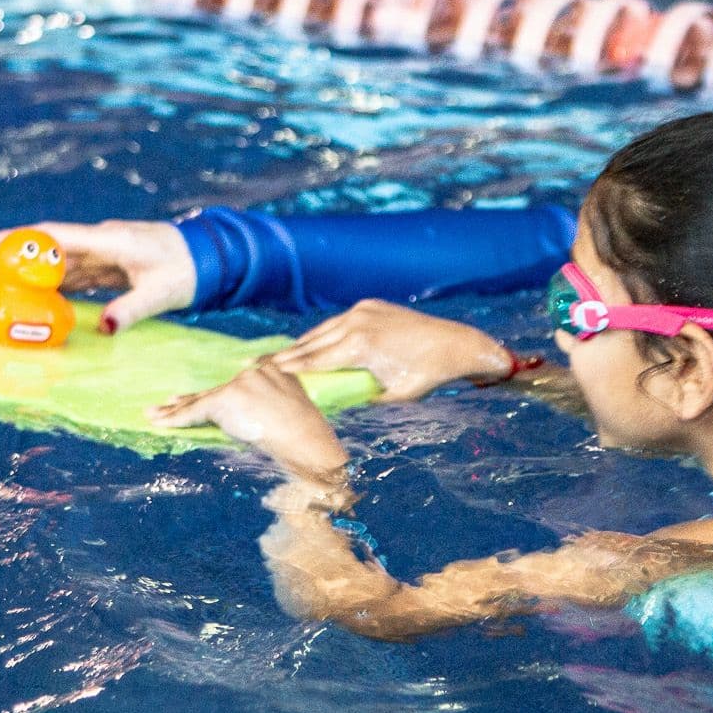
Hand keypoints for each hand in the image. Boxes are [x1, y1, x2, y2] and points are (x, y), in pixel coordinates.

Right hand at [0, 218, 192, 333]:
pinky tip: (37, 292)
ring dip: (33, 270)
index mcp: (110, 240)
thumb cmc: (188, 271)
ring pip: (62, 260)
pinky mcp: (113, 263)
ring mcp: (107, 251)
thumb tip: (103, 329)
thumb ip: (130, 309)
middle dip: (14, 254)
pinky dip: (56, 280)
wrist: (212, 257)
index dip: (16, 238)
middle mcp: (103, 241)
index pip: (54, 236)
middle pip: (50, 247)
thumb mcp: (160, 293)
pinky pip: (77, 271)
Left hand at [152, 359, 344, 481]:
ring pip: (202, 401)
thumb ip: (273, 402)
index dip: (213, 393)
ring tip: (154, 414)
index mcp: (273, 371)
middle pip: (215, 391)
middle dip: (189, 400)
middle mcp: (253, 373)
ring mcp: (239, 384)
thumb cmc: (307, 436)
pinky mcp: (226, 399)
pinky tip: (160, 422)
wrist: (308, 442)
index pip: (235, 385)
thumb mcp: (293, 409)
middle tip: (166, 404)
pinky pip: (195, 411)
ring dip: (176, 411)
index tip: (199, 394)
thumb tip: (255, 413)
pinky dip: (177, 419)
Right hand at [264, 299, 513, 401]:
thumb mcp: (393, 397)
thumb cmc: (428, 376)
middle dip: (286, 356)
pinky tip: (309, 344)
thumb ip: (363, 400)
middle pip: (312, 343)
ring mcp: (363, 311)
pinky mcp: (370, 305)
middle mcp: (357, 322)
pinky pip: (339, 323)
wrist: (456, 344)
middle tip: (256, 365)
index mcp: (360, 346)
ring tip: (277, 357)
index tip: (265, 377)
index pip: (315, 360)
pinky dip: (323, 334)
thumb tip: (337, 407)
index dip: (288, 369)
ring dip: (302, 344)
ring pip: (323, 330)